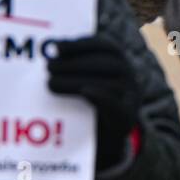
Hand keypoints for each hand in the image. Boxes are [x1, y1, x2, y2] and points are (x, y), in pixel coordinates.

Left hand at [47, 36, 139, 171]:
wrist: (102, 135)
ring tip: (51, 83)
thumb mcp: (82, 77)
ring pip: (109, 84)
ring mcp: (131, 98)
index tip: (57, 47)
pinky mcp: (126, 118)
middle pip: (106, 64)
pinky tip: (84, 91)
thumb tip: (54, 48)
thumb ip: (72, 62)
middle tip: (48, 67)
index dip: (81, 44)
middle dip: (74, 63)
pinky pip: (117, 105)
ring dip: (77, 81)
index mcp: (120, 62)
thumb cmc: (86, 98)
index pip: (105, 46)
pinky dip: (101, 96)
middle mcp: (129, 77)